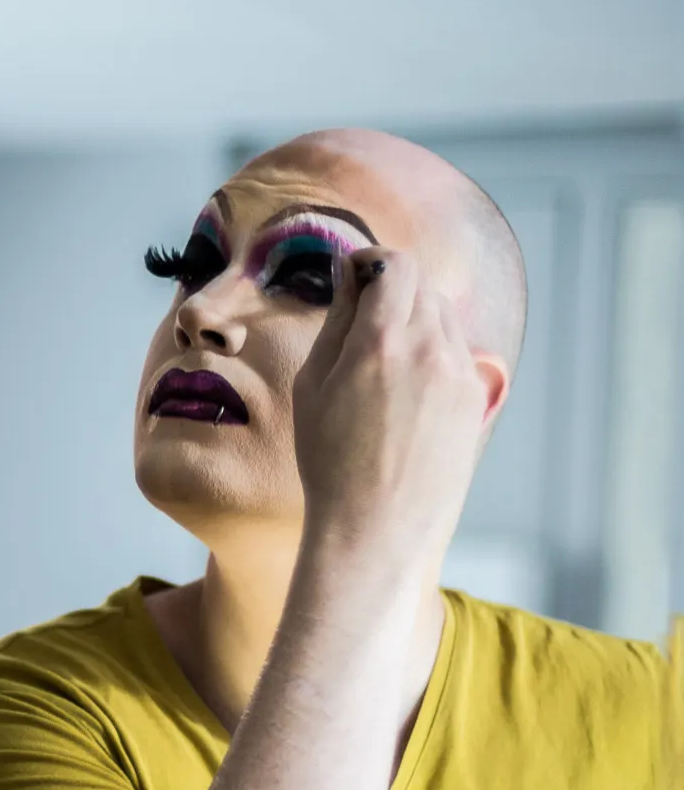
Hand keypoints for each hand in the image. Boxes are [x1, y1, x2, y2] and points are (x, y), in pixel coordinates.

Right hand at [291, 249, 497, 569]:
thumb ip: (337, 320)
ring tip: (382, 373)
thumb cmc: (329, 460)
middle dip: (393, 294)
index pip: (394, 263)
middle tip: (361, 332)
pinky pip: (458, 354)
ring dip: (415, 324)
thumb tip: (353, 274)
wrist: (375, 526)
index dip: (371, 263)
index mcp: (382, 340)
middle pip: (422, 286)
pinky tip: (406, 400)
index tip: (353, 279)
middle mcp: (430, 348)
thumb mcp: (312, 385)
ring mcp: (461, 373)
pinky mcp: (477, 397)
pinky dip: (433, 358)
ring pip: (444, 318)